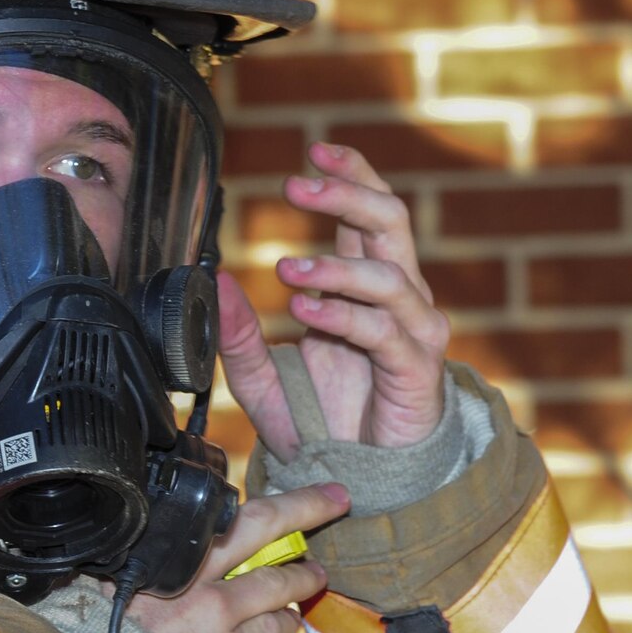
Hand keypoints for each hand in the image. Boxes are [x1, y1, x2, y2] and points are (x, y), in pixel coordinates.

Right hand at [125, 484, 347, 632]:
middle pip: (263, 524)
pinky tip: (285, 624)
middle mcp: (195, 572)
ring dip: (305, 576)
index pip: (217, 513)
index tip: (271, 493)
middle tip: (334, 498)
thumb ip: (136, 565)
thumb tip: (144, 555)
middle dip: (305, 506)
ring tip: (316, 574)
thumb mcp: (102, 583)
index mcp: (163, 549)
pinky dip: (285, 624)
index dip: (248, 504)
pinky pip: (278, 630)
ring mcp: (220, 612)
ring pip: (281, 582)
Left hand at [219, 141, 449, 456]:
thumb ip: (238, 334)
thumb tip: (213, 282)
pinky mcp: (418, 371)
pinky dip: (346, 316)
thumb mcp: (261, 377)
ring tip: (285, 272)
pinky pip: (387, 331)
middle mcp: (400, 299)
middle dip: (346, 195)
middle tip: (297, 186)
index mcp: (367, 285)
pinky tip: (307, 312)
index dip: (350, 174)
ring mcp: (414, 333)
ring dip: (335, 266)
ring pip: (390, 274)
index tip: (314, 151)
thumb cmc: (322, 423)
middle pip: (390, 223)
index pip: (369, 212)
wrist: (360, 482)